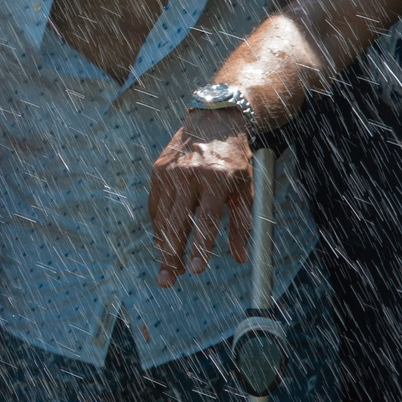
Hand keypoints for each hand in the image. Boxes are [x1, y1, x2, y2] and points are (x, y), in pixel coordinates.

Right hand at [150, 107, 252, 286]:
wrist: (213, 121)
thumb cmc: (235, 159)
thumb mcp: (246, 189)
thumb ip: (242, 225)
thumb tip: (240, 259)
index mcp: (218, 181)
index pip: (207, 221)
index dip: (201, 247)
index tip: (197, 270)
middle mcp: (191, 176)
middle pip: (178, 223)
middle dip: (172, 255)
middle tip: (168, 280)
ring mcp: (171, 172)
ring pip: (162, 217)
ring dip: (163, 245)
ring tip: (166, 269)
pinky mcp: (158, 170)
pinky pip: (155, 205)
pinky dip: (157, 226)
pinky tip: (161, 243)